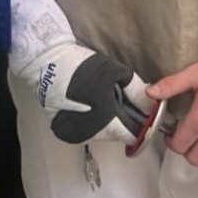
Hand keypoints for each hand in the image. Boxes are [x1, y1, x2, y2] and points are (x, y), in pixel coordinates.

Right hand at [22, 44, 152, 145]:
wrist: (46, 61)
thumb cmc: (81, 65)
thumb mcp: (114, 71)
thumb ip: (136, 90)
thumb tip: (150, 105)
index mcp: (103, 119)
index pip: (130, 135)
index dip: (139, 126)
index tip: (141, 116)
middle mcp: (89, 132)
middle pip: (114, 135)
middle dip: (121, 122)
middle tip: (120, 102)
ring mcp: (74, 133)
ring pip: (99, 134)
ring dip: (106, 123)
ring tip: (101, 101)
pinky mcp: (62, 130)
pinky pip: (85, 131)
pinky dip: (90, 122)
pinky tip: (88, 105)